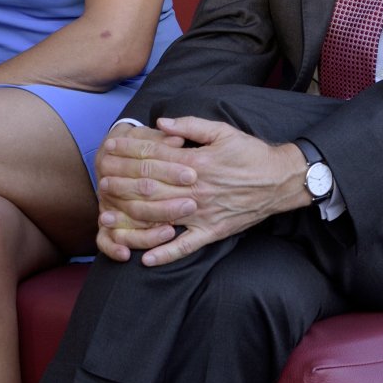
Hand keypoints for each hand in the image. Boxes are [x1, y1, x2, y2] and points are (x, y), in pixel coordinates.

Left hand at [104, 116, 304, 267]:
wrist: (281, 180)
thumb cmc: (250, 153)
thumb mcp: (222, 131)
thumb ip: (190, 125)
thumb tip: (161, 122)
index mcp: (196, 163)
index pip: (155, 159)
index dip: (129, 156)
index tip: (110, 153)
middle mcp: (196, 190)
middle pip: (152, 190)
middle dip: (124, 187)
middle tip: (101, 186)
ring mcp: (203, 214)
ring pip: (162, 219)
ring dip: (134, 221)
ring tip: (109, 222)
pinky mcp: (213, 231)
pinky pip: (186, 246)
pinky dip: (166, 254)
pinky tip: (146, 260)